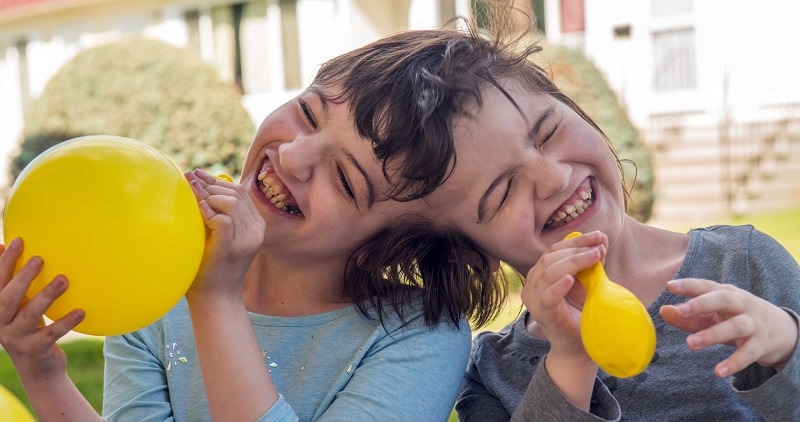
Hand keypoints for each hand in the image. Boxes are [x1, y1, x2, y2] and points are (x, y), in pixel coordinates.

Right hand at [0, 238, 83, 381]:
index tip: (17, 240)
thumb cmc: (29, 329)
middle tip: (40, 258)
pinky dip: (66, 322)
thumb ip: (14, 283)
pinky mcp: (35, 350)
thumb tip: (3, 245)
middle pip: (8, 298)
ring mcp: (16, 338)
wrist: (38, 370)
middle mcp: (1, 323)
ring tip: (64, 279)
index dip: (4, 261)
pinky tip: (82, 311)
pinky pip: (51, 334)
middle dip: (22, 277)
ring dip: (46, 295)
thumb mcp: (18, 306)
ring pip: (29, 315)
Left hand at [185, 170, 265, 298]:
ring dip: (207, 197)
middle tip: (188, 180)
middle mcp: (256, 231)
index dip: (217, 181)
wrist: (216, 298)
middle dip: (210, 184)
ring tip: (191, 198)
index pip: (240, 192)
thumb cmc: (212, 266)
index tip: (197, 175)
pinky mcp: (232, 248)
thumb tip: (199, 184)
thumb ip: (219, 215)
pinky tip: (195, 210)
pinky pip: (223, 219)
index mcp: (256, 226)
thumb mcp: (221, 237)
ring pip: (231, 202)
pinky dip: (207, 211)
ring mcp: (246, 240)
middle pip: (236, 193)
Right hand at [521, 230, 607, 360]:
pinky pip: (548, 297)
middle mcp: (532, 285)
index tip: (598, 236)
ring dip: (574, 261)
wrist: (579, 347)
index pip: (554, 251)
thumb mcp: (587, 284)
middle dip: (577, 249)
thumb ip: (591, 263)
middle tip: (599, 247)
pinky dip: (559, 286)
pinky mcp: (544, 314)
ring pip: (549, 272)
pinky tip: (571, 279)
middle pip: (551, 258)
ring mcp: (535, 300)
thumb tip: (601, 237)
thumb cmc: (581, 314)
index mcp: (540, 275)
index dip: (575, 242)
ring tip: (595, 256)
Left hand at [660, 278, 798, 376]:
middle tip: (681, 311)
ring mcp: (753, 323)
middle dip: (701, 304)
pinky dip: (734, 362)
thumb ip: (688, 316)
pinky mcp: (761, 344)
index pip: (706, 286)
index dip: (689, 285)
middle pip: (723, 299)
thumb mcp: (713, 314)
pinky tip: (718, 372)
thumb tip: (663, 311)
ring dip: (712, 334)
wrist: (782, 329)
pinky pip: (748, 353)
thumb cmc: (735, 317)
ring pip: (735, 327)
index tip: (670, 286)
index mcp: (726, 293)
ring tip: (690, 343)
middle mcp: (741, 304)